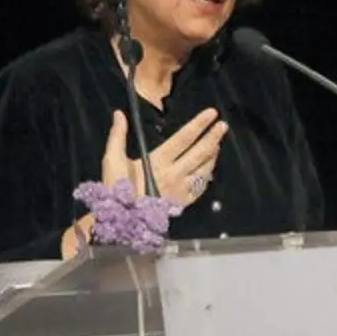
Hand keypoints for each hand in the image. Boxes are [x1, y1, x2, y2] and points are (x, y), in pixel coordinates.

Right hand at [102, 108, 227, 206]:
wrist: (123, 222)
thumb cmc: (117, 190)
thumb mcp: (112, 161)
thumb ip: (118, 136)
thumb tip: (119, 114)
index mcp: (158, 161)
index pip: (184, 138)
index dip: (199, 124)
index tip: (211, 113)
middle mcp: (174, 173)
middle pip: (200, 152)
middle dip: (213, 137)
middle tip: (223, 125)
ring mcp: (182, 188)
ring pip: (204, 168)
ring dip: (212, 154)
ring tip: (217, 143)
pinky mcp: (184, 201)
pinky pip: (201, 186)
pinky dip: (207, 174)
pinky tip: (209, 167)